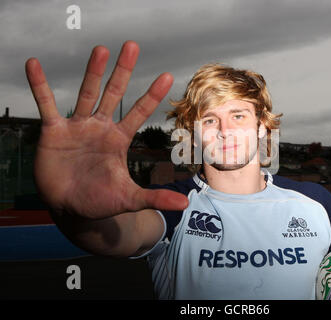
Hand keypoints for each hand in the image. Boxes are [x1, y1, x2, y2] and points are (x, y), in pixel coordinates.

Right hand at [25, 41, 188, 218]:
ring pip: (86, 93)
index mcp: (118, 139)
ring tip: (101, 48)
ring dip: (93, 71)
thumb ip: (154, 199)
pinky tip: (34, 64)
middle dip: (123, 70)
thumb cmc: (100, 201)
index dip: (152, 95)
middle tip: (132, 45)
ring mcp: (77, 127)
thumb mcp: (129, 199)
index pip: (138, 112)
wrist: (69, 208)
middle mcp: (100, 128)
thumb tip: (184, 205)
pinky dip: (40, 86)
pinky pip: (45, 104)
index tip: (167, 76)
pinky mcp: (53, 131)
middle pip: (114, 93)